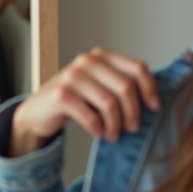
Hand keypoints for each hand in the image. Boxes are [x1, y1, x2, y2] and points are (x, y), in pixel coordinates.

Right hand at [10, 47, 160, 155]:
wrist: (38, 110)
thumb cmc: (75, 100)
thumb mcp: (99, 87)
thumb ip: (120, 85)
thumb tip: (153, 102)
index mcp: (102, 56)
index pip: (137, 68)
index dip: (150, 89)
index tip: (154, 108)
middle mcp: (88, 61)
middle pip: (126, 88)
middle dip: (133, 112)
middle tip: (133, 129)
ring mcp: (73, 76)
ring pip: (110, 104)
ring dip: (115, 125)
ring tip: (113, 135)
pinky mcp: (62, 95)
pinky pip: (91, 116)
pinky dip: (98, 129)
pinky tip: (98, 133)